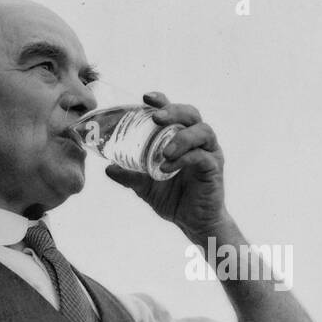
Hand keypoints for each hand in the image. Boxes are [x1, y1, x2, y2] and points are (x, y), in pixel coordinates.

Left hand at [104, 92, 230, 240]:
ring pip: (202, 131)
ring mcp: (209, 153)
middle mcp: (198, 140)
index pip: (174, 111)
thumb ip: (129, 175)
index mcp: (181, 137)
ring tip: (164, 152)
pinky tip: (168, 167)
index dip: (162, 101)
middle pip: (191, 113)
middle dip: (173, 111)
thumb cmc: (173, 198)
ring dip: (182, 137)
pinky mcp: (214, 169)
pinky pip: (203, 156)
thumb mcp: (145, 186)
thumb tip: (107, 167)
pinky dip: (185, 158)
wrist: (194, 223)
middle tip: (156, 118)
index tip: (145, 98)